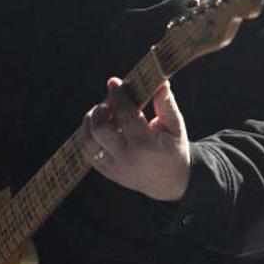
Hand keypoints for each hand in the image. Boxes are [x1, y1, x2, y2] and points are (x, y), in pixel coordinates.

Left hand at [82, 77, 190, 200]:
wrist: (172, 182)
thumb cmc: (174, 148)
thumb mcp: (175, 126)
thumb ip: (166, 103)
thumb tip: (160, 81)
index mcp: (145, 144)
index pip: (124, 115)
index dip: (117, 96)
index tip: (114, 82)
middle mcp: (126, 158)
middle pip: (99, 128)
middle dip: (100, 110)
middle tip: (109, 103)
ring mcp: (114, 168)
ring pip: (88, 141)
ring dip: (90, 122)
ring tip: (103, 114)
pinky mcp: (108, 173)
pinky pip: (88, 152)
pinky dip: (88, 136)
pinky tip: (100, 127)